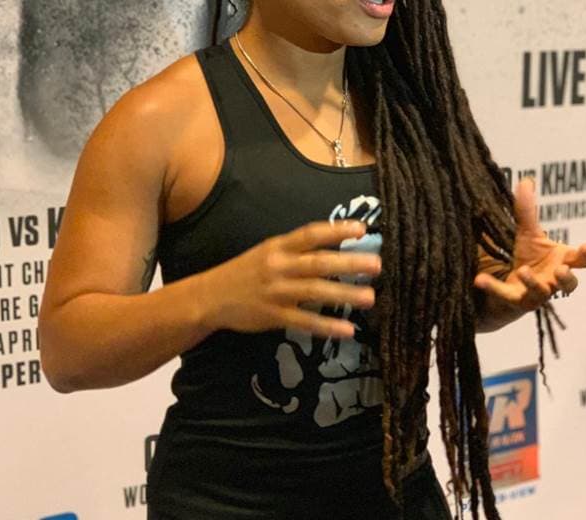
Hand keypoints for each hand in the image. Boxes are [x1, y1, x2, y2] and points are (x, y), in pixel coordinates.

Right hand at [204, 220, 381, 337]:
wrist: (209, 297)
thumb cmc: (244, 273)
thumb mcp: (266, 253)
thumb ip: (295, 250)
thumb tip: (332, 246)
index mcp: (278, 247)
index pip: (310, 234)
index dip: (336, 230)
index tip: (362, 229)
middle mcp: (278, 266)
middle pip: (318, 262)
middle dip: (349, 263)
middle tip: (377, 265)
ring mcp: (276, 292)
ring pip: (315, 291)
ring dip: (344, 294)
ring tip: (370, 297)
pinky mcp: (273, 316)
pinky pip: (304, 321)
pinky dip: (326, 326)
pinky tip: (347, 330)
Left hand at [473, 177, 585, 311]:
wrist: (510, 285)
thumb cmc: (527, 257)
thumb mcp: (526, 233)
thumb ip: (527, 211)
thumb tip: (526, 181)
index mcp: (562, 262)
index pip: (580, 260)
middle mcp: (553, 280)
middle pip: (569, 284)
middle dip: (567, 278)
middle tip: (561, 269)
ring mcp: (537, 294)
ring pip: (541, 293)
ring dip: (534, 282)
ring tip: (524, 270)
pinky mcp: (517, 302)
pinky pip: (506, 295)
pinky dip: (493, 287)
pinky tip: (480, 279)